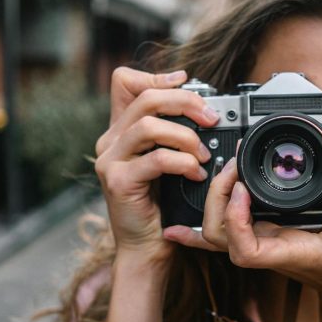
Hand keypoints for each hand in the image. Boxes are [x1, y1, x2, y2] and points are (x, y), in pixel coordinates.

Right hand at [94, 67, 220, 260]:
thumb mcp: (168, 161)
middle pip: (146, 98)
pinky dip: (183, 163)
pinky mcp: (119, 182)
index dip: (156, 76)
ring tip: (203, 154)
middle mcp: (110, 141)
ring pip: (149, 126)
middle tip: (211, 118)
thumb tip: (204, 108)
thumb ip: (174, 134)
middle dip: (186, 102)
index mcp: (120, 130)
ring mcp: (110, 161)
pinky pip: (157, 159)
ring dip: (186, 136)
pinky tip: (196, 173)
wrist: (146, 245)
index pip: (125, 82)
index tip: (186, 81)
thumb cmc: (162, 204)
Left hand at [164, 147, 321, 306]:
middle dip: (217, 197)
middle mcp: (269, 249)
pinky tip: (179, 224)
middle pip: (219, 235)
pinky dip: (198, 228)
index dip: (235, 219)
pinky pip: (225, 233)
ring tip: (228, 168)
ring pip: (216, 233)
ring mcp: (263, 244)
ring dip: (212, 200)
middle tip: (236, 164)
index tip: (244, 189)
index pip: (245, 249)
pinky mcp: (264, 236)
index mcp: (290, 251)